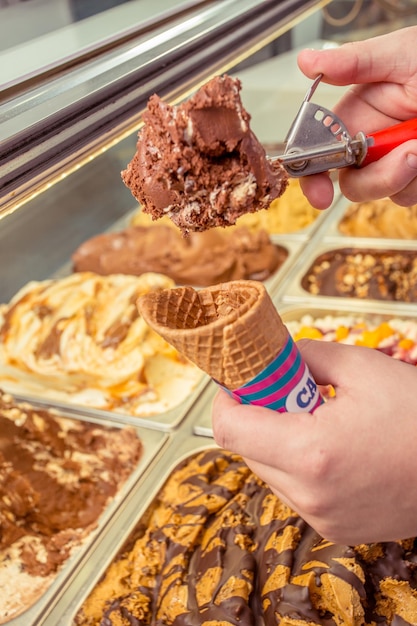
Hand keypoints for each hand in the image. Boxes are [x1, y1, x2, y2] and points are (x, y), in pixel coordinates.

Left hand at [212, 339, 416, 544]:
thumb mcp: (362, 368)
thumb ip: (306, 356)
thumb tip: (273, 356)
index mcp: (310, 453)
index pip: (229, 428)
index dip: (227, 398)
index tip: (239, 381)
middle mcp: (310, 495)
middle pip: (246, 449)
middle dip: (257, 415)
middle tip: (284, 392)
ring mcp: (322, 518)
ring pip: (269, 471)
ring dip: (277, 441)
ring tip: (317, 420)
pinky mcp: (335, 528)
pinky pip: (295, 491)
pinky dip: (299, 466)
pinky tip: (333, 447)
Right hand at [296, 26, 416, 208]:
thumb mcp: (400, 56)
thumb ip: (354, 64)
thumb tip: (307, 62)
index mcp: (358, 114)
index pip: (320, 151)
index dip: (313, 174)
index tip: (320, 192)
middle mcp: (374, 142)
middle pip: (352, 182)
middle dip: (375, 178)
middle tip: (406, 157)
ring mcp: (397, 161)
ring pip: (384, 192)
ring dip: (404, 175)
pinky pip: (408, 194)